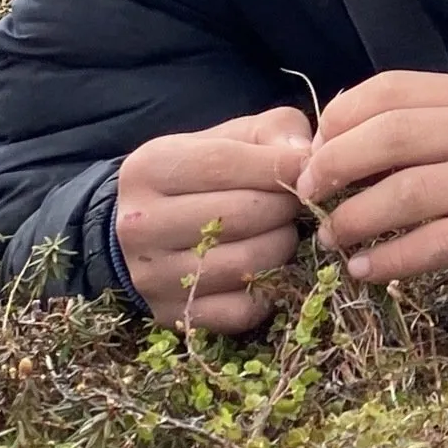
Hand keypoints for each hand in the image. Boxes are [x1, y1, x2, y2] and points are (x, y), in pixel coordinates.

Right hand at [114, 106, 313, 334]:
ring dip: (282, 246)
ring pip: (247, 264)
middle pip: (242, 215)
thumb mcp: (232, 136)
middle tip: (295, 203)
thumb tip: (306, 157)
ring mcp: (153, 277)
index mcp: (150, 168)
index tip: (307, 168)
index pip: (225, 163)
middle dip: (284, 207)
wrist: (150, 230)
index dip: (279, 165)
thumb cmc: (204, 174)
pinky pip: (244, 308)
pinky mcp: (174, 315)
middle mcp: (141, 224)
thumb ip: (273, 133)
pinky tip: (268, 266)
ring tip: (281, 230)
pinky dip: (269, 288)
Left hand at [295, 72, 447, 284]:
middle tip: (308, 195)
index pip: (389, 90)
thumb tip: (325, 140)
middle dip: (334, 168)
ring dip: (355, 220)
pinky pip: (434, 243)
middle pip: (390, 137)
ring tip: (334, 239)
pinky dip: (390, 260)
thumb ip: (411, 122)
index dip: (337, 120)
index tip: (312, 153)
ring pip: (407, 193)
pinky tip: (366, 270)